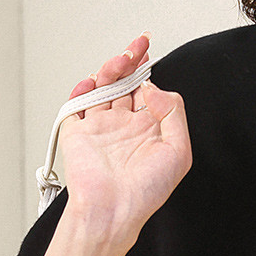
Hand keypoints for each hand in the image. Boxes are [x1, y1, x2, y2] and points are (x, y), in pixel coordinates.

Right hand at [59, 33, 191, 239]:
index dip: (149, 72)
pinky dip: (82, 88)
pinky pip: (76, 103)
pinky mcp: (77, 132)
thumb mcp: (180, 151)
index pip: (148, 92)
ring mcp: (100, 128)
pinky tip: (92, 81)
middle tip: (137, 46)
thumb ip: (173, 113)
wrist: (113, 209)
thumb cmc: (146, 190)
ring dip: (110, 69)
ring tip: (121, 60)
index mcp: (148, 131)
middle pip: (125, 84)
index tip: (150, 54)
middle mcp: (124, 127)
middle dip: (130, 61)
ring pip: (103, 87)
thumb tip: (151, 88)